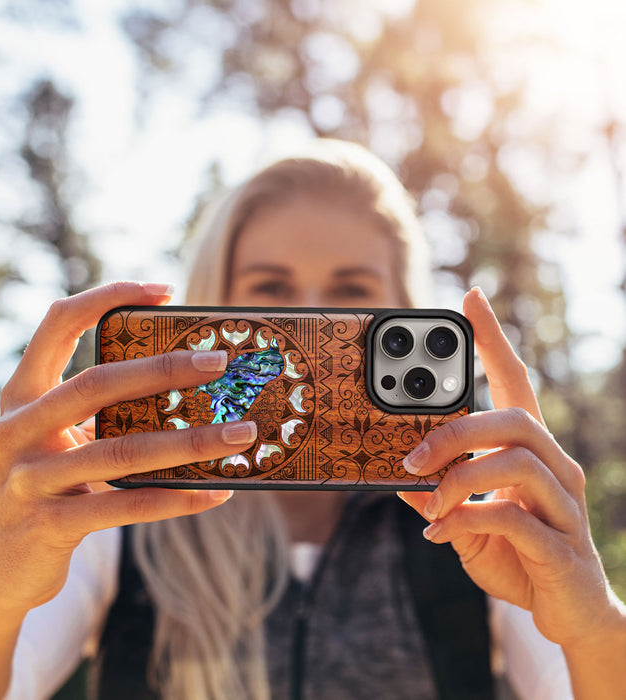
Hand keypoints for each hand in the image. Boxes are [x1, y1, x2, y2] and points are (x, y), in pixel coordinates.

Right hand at [0, 282, 256, 614]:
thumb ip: (101, 412)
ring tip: (242, 434)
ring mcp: (28, 479)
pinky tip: (218, 492)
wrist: (1, 569)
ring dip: (191, 442)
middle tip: (221, 361)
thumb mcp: (61, 441)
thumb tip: (188, 387)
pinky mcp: (48, 525)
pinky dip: (178, 498)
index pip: (58, 324)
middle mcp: (16, 430)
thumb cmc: (48, 487)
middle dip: (165, 369)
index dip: (108, 297)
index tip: (165, 290)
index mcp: (22, 396)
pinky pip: (127, 505)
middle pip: (97, 383)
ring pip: (122, 451)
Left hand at [399, 287, 621, 649]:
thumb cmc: (517, 555)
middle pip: (514, 418)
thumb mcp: (466, 521)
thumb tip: (400, 479)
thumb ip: (440, 496)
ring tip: (427, 500)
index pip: (515, 382)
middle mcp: (555, 467)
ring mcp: (564, 505)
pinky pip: (513, 517)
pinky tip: (440, 533)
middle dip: (456, 431)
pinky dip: (467, 519)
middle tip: (411, 457)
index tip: (471, 299)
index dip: (494, 339)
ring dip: (459, 478)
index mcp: (530, 452)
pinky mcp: (562, 545)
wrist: (568, 613)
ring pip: (516, 461)